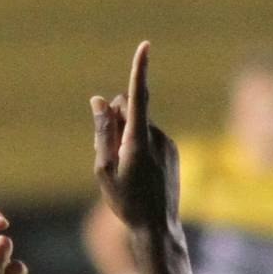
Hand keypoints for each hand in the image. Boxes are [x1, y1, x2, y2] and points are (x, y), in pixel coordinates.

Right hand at [91, 41, 177, 238]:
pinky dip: (138, 147)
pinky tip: (138, 174)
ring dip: (126, 137)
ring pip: (139, 126)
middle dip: (116, 118)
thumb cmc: (126, 201)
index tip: (145, 46)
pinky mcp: (173, 151)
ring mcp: (167, 143)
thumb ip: (102, 132)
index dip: (139, 69)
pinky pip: (150, 138)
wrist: (157, 227)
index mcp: (138, 140)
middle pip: (131, 110)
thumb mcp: (104, 168)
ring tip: (125, 171)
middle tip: (107, 152)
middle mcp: (157, 136)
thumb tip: (100, 100)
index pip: (137, 96)